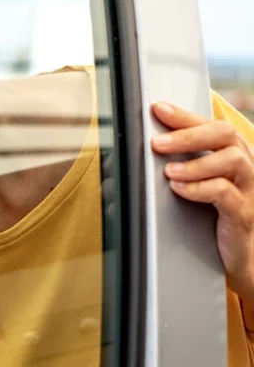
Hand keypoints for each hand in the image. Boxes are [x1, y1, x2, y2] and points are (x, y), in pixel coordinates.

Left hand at [151, 101, 253, 297]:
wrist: (237, 258)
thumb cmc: (210, 218)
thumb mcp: (192, 187)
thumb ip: (172, 168)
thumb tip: (126, 160)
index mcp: (231, 155)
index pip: (211, 125)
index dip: (185, 116)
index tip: (158, 109)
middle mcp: (245, 167)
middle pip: (225, 135)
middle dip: (188, 134)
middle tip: (157, 142)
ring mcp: (248, 190)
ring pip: (232, 161)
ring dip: (195, 163)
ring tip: (168, 172)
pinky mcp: (243, 215)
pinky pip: (227, 194)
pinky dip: (201, 188)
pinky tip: (180, 190)